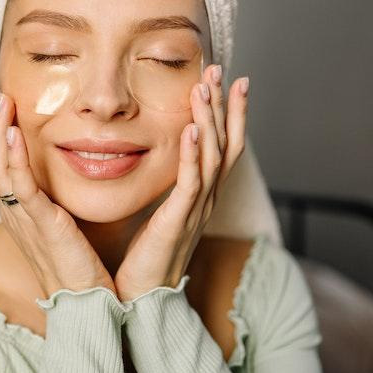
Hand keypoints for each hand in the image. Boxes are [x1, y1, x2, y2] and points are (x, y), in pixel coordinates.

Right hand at [0, 75, 116, 296]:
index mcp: (15, 207)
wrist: (87, 303)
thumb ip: (53, 195)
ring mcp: (22, 218)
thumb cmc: (78, 263)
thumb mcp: (60, 221)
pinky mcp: (41, 225)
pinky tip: (12, 131)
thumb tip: (58, 169)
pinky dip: (13, 157)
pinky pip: (20, 187)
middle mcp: (11, 210)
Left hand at [113, 64, 248, 301]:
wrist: (143, 301)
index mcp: (201, 197)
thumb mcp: (160, 216)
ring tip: (205, 88)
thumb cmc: (146, 259)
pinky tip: (192, 130)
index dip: (229, 114)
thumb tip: (161, 165)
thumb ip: (167, 190)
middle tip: (222, 71)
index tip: (228, 81)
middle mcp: (205, 200)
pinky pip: (191, 183)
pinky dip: (194, 155)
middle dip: (225, 106)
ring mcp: (196, 211)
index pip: (223, 147)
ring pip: (213, 157)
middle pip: (226, 145)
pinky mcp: (178, 222)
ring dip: (210, 120)